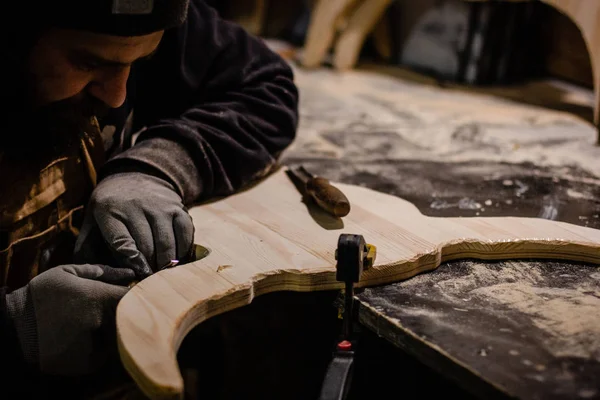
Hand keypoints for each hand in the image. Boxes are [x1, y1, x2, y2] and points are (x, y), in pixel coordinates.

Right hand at [5, 264, 135, 375]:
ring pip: (116, 339)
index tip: (131, 296)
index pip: (132, 298)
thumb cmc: (42, 294)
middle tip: (108, 313)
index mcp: (98, 298)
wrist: (14, 325)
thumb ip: (100, 271)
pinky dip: (99, 350)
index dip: (135, 297)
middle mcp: (99, 322)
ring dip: (112, 333)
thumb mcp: (67, 273)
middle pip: (127, 320)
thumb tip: (129, 273)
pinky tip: (85, 340)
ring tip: (93, 326)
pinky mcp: (83, 364)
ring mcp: (92, 344)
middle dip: (124, 316)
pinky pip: (102, 357)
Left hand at [74, 172, 194, 277]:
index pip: (123, 243)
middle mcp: (136, 206)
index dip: (131, 264)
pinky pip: (185, 233)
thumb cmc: (110, 208)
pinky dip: (183, 250)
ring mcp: (159, 205)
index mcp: (110, 211)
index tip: (136, 276)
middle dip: (149, 268)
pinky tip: (176, 258)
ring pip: (167, 242)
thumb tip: (90, 275)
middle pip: (147, 246)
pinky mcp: (177, 206)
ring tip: (162, 272)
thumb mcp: (91, 221)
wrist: (133, 176)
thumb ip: (86, 248)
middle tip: (149, 280)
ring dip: (166, 262)